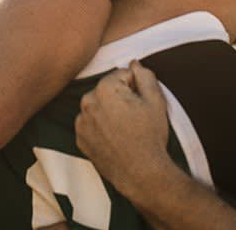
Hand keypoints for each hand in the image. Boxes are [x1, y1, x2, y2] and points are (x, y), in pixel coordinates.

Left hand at [75, 62, 170, 198]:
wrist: (141, 173)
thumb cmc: (150, 136)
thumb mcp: (156, 99)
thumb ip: (145, 75)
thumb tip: (134, 63)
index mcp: (105, 89)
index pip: (123, 74)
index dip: (136, 86)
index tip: (141, 102)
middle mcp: (87, 102)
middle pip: (109, 88)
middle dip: (121, 96)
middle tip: (135, 116)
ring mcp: (81, 122)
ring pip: (99, 104)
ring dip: (110, 109)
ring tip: (125, 127)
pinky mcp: (80, 138)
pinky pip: (91, 122)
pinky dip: (101, 125)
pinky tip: (115, 136)